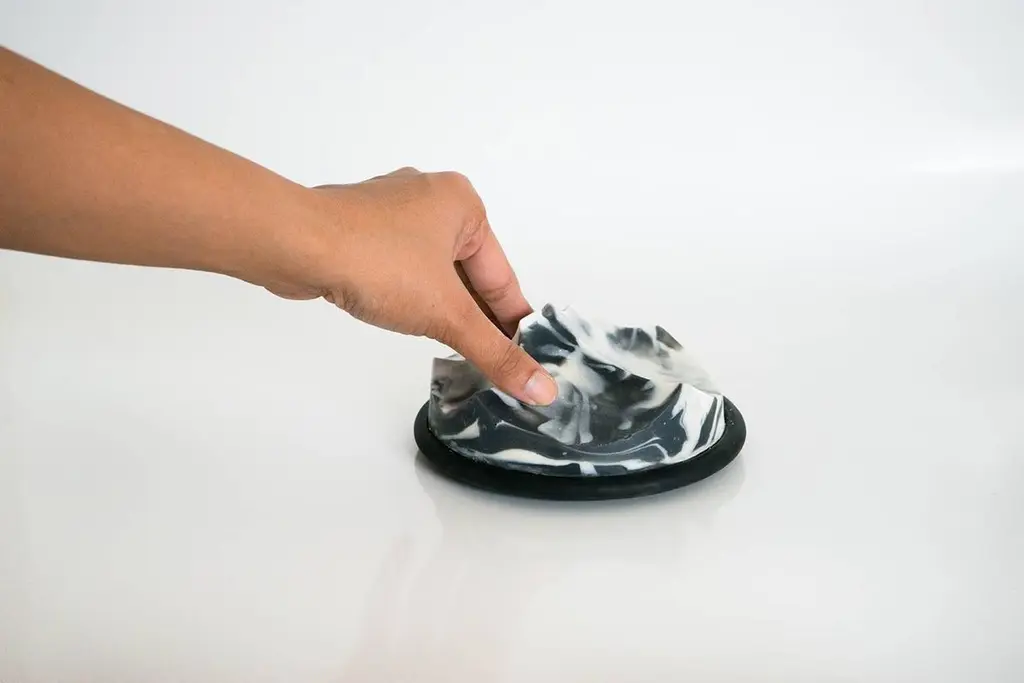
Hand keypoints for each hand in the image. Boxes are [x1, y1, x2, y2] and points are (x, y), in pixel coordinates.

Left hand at [267, 167, 557, 405]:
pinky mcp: (357, 226)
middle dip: (476, 314)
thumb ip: (495, 352)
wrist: (295, 244)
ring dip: (442, 304)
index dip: (512, 322)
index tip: (524, 358)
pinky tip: (408, 317)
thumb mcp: (447, 314)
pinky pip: (400, 263)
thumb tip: (543, 390)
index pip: (501, 276)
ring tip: (452, 345)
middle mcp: (430, 197)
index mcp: (463, 203)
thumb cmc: (378, 264)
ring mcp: (390, 208)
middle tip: (488, 360)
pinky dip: (410, 292)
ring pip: (432, 267)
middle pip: (468, 271)